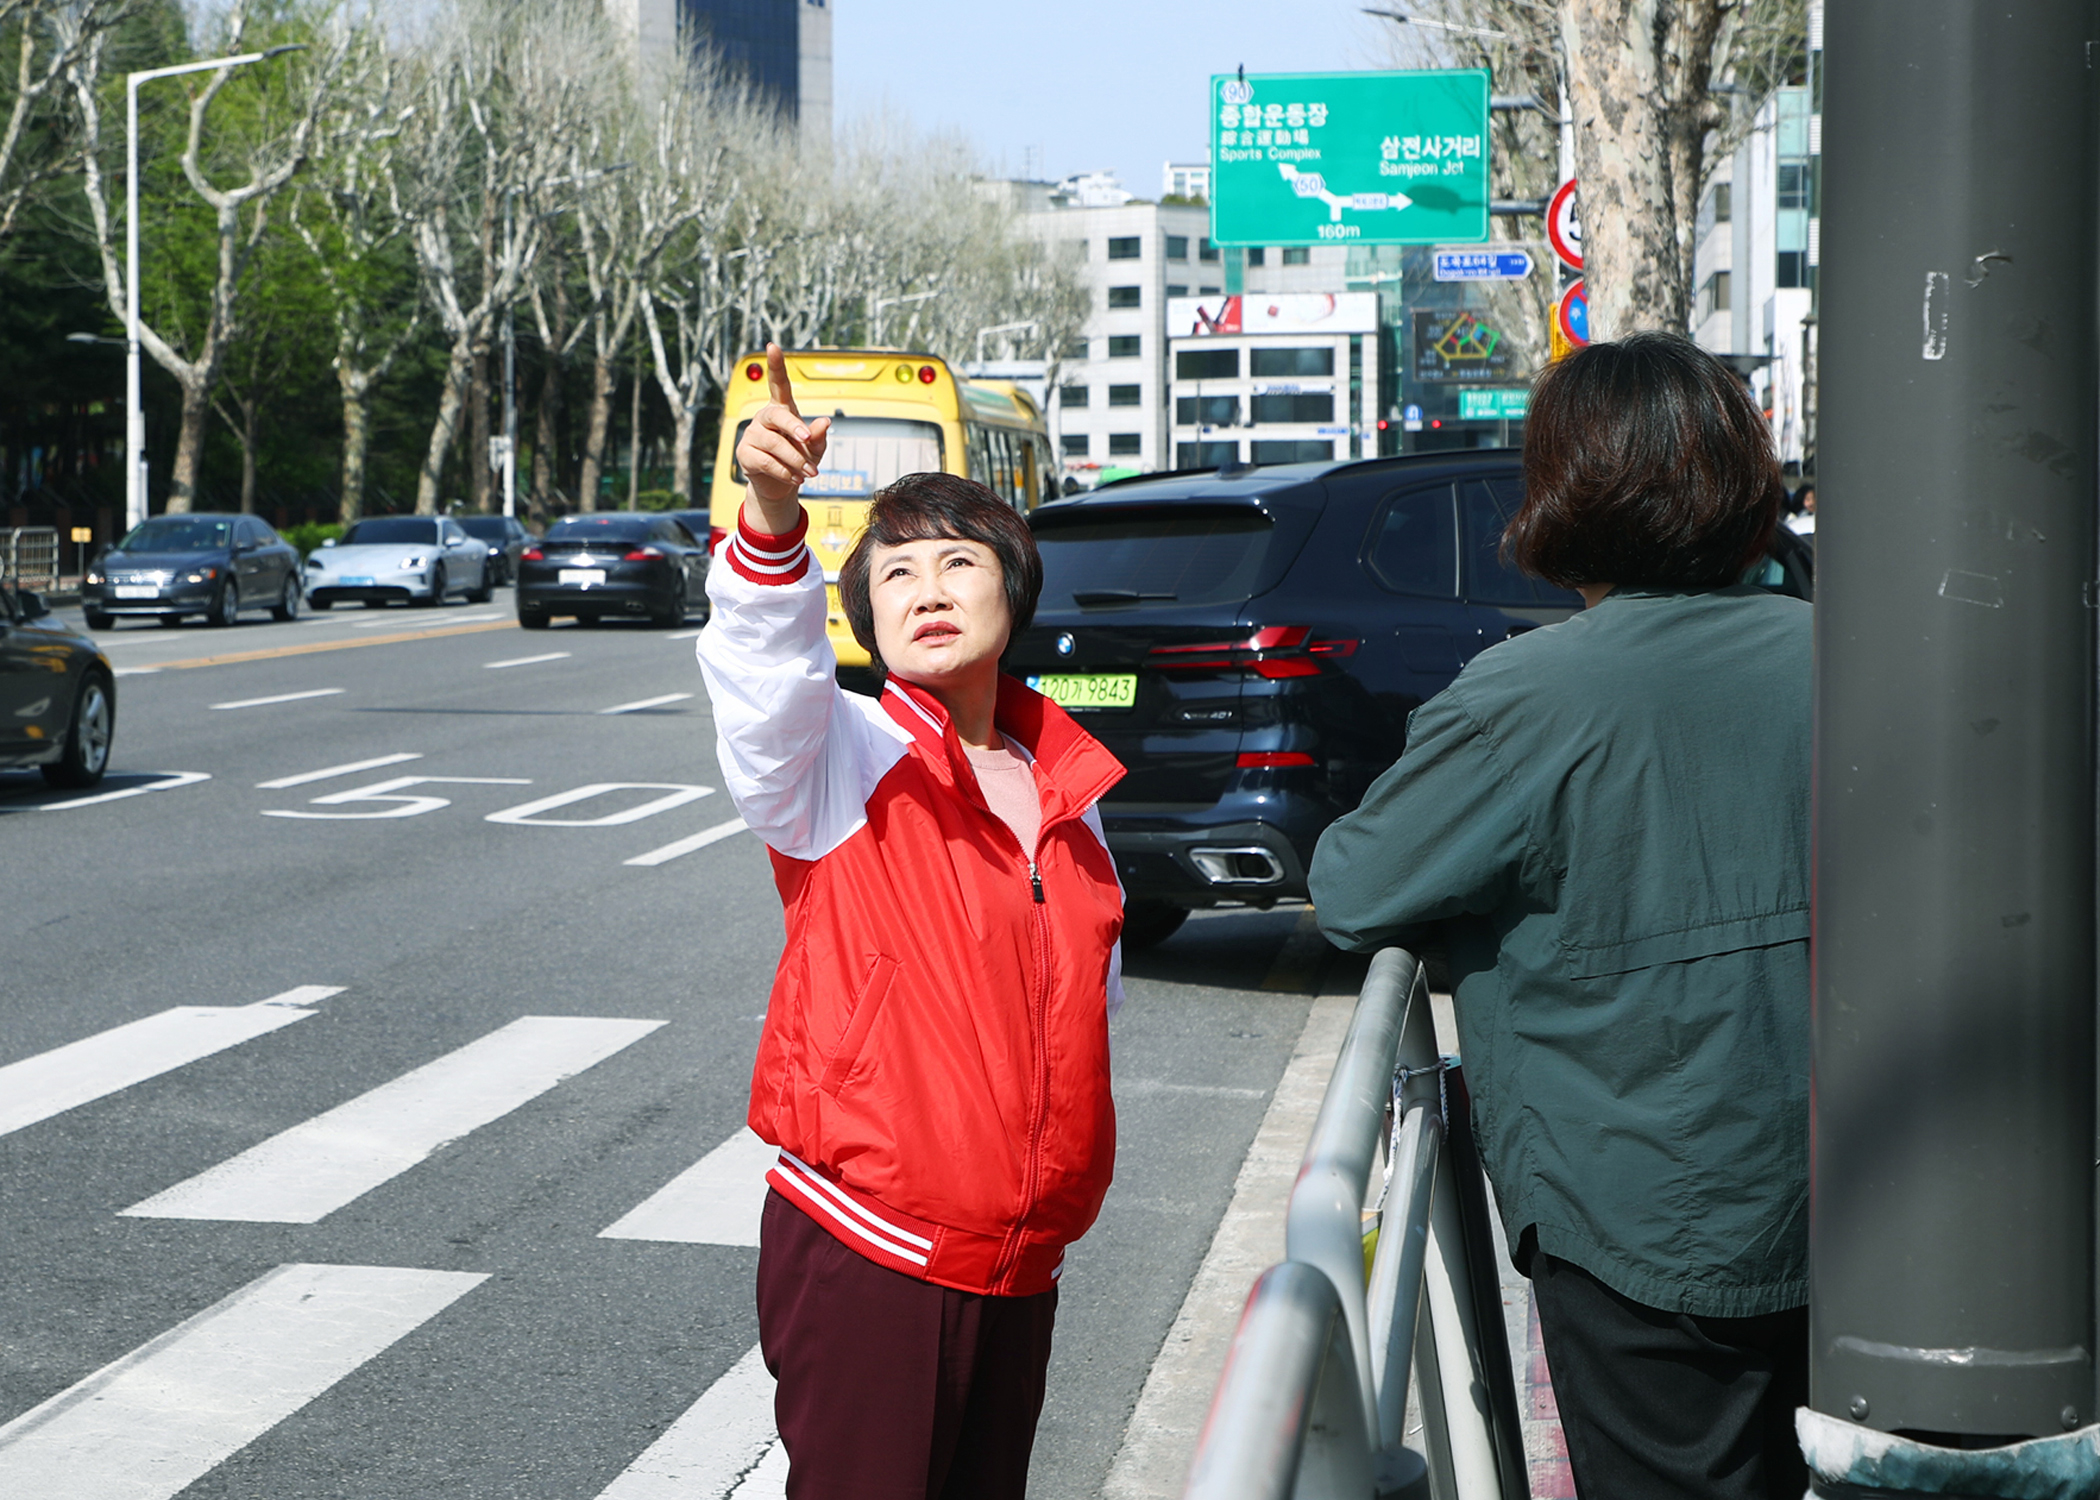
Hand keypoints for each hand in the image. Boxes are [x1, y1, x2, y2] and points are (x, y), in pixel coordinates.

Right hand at [734, 343, 830, 531]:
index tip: (773, 346)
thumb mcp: (815, 448)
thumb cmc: (799, 460)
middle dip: (793, 427)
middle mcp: (764, 418)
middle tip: (807, 439)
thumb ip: (818, 436)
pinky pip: (766, 461)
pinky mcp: (745, 454)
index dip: (776, 365)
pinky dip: (784, 472)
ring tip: (810, 472)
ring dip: (795, 459)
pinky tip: (795, 478)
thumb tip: (825, 422)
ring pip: (774, 443)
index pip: (778, 383)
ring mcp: (752, 434)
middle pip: (777, 415)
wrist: (780, 486)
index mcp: (782, 409)